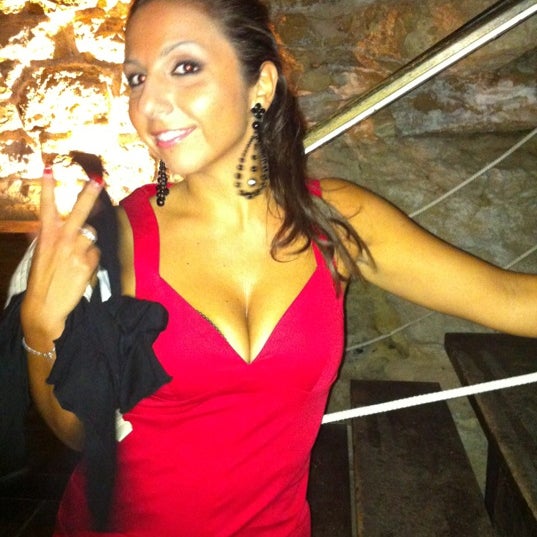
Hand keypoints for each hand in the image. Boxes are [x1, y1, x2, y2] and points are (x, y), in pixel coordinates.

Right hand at [21, 167, 103, 347]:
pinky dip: (92, 260)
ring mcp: (75, 252)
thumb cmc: (41, 280)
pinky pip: (96, 254)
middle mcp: (61, 240)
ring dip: (88, 245)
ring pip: (92, 238)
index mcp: (46, 236)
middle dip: (88, 195)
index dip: (48, 188)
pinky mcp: (87, 264)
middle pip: (79, 213)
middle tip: (98, 179)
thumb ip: (40, 240)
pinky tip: (82, 270)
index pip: (46, 207)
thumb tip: (35, 228)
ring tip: (76, 260)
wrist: (45, 307)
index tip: (49, 168)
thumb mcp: (37, 257)